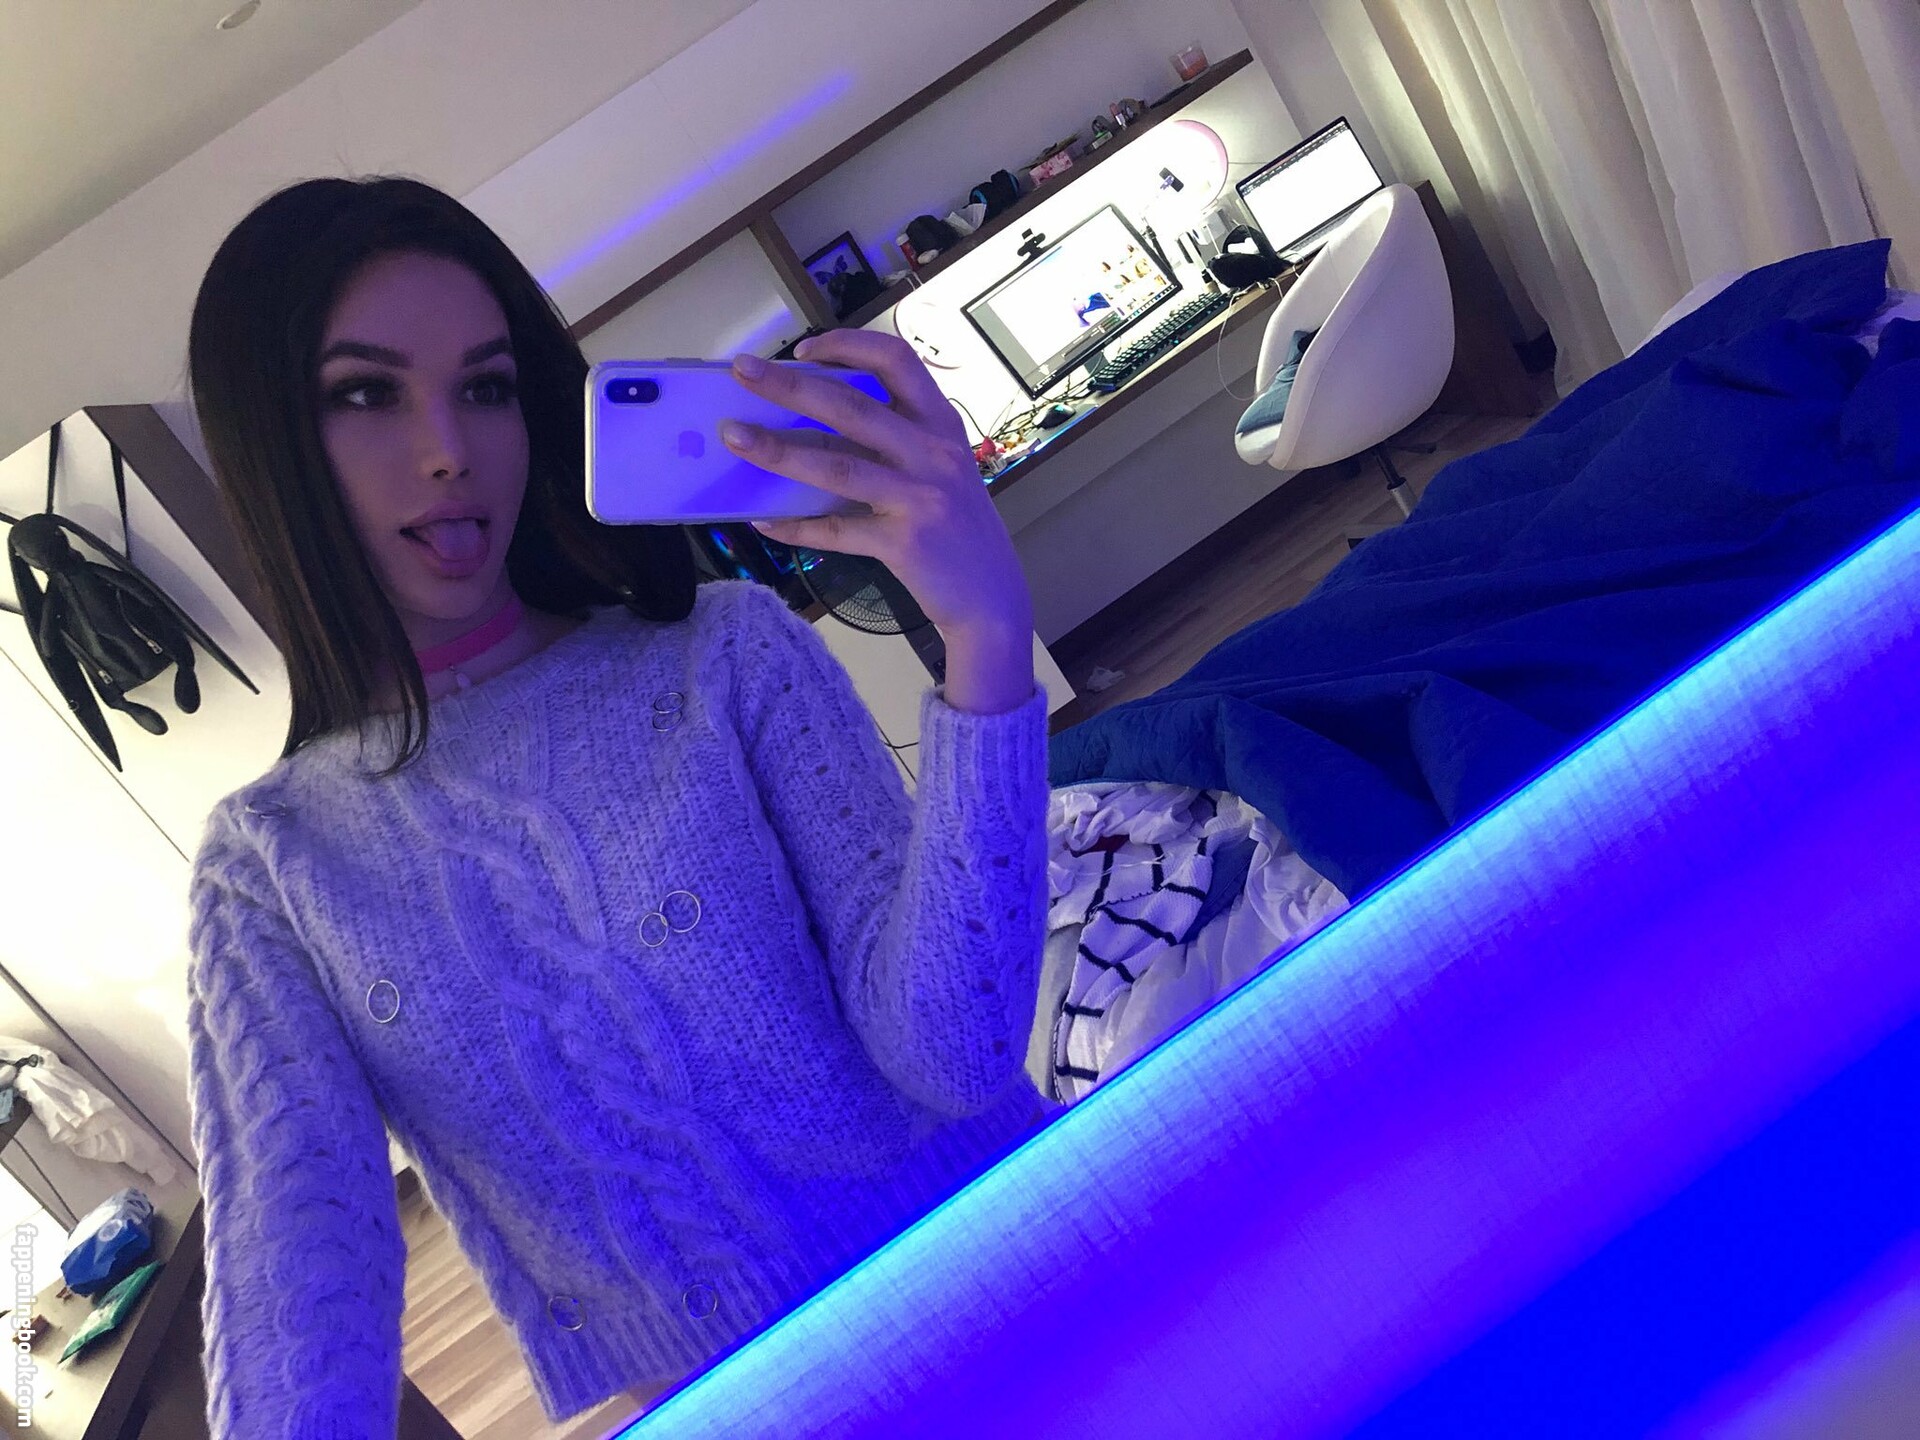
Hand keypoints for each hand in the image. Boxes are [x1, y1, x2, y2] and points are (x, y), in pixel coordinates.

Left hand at [723, 332, 1036, 710]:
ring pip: (836, 465)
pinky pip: (836, 529)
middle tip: (742, 372)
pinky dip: (796, 527)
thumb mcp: (942, 470)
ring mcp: (919, 496)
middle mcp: (932, 453)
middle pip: (851, 406)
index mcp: (940, 425)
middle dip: (789, 386)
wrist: (991, 598)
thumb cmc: (957, 528)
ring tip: (733, 438)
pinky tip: (763, 522)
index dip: (847, 346)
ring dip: (777, 450)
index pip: (896, 361)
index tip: (802, 351)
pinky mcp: (903, 541)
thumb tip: (816, 427)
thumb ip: (897, 443)